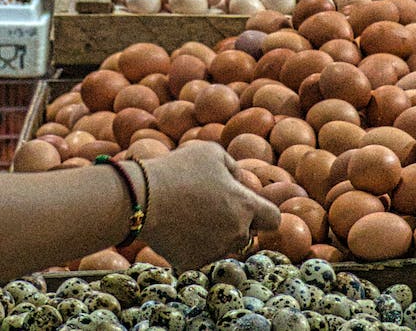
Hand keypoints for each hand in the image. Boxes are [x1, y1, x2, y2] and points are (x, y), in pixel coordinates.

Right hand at [137, 142, 280, 269]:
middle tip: (209, 208)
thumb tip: (238, 180)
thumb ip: (233, 167)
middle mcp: (235, 233)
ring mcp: (214, 251)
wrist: (142, 197)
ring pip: (222, 247)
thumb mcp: (211, 152)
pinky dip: (189, 246)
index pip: (273, 218)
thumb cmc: (178, 169)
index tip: (249, 208)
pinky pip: (198, 255)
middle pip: (246, 235)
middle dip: (234, 224)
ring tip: (188, 215)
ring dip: (213, 236)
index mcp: (245, 206)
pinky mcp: (192, 263)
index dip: (263, 213)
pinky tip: (174, 229)